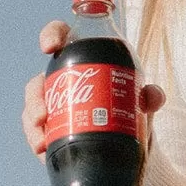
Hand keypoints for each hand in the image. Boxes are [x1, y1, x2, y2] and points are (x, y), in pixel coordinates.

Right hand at [20, 21, 165, 163]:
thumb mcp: (142, 103)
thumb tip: (152, 97)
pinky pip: (36, 133)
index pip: (61, 37)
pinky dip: (37, 141)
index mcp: (83, 59)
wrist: (129, 143)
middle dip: (35, 98)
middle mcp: (63, 80)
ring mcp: (54, 106)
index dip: (51, 35)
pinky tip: (43, 151)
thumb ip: (150, 97)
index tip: (50, 47)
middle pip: (38, 82)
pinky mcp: (51, 129)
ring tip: (42, 141)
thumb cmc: (132, 110)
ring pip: (34, 109)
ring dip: (32, 125)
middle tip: (43, 116)